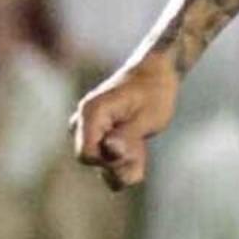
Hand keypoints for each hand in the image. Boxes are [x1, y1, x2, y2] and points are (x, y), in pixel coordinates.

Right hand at [70, 51, 181, 190]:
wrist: (156, 75)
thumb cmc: (154, 93)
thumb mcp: (148, 117)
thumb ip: (127, 136)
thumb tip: (110, 150)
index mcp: (91, 113)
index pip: (87, 155)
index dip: (110, 162)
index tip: (133, 153)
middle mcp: (82, 120)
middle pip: (92, 160)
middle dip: (119, 163)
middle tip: (142, 146)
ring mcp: (87, 127)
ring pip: (99, 162)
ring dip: (124, 161)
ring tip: (141, 143)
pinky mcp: (96, 133)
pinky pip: (105, 157)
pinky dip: (124, 158)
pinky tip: (138, 145)